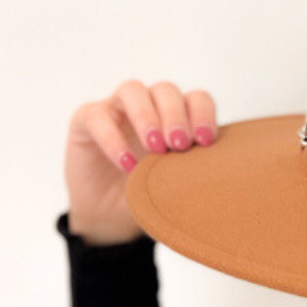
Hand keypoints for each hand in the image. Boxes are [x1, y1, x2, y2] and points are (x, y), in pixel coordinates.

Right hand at [63, 80, 216, 244]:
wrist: (110, 216)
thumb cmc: (149, 196)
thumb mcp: (175, 186)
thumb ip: (193, 174)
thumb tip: (219, 178)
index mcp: (177, 117)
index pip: (195, 99)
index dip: (203, 114)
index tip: (206, 141)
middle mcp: (149, 106)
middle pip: (166, 90)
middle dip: (176, 115)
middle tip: (180, 145)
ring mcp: (117, 108)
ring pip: (133, 90)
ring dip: (147, 116)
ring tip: (155, 148)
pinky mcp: (87, 119)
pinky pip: (98, 116)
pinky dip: (113, 138)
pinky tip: (126, 164)